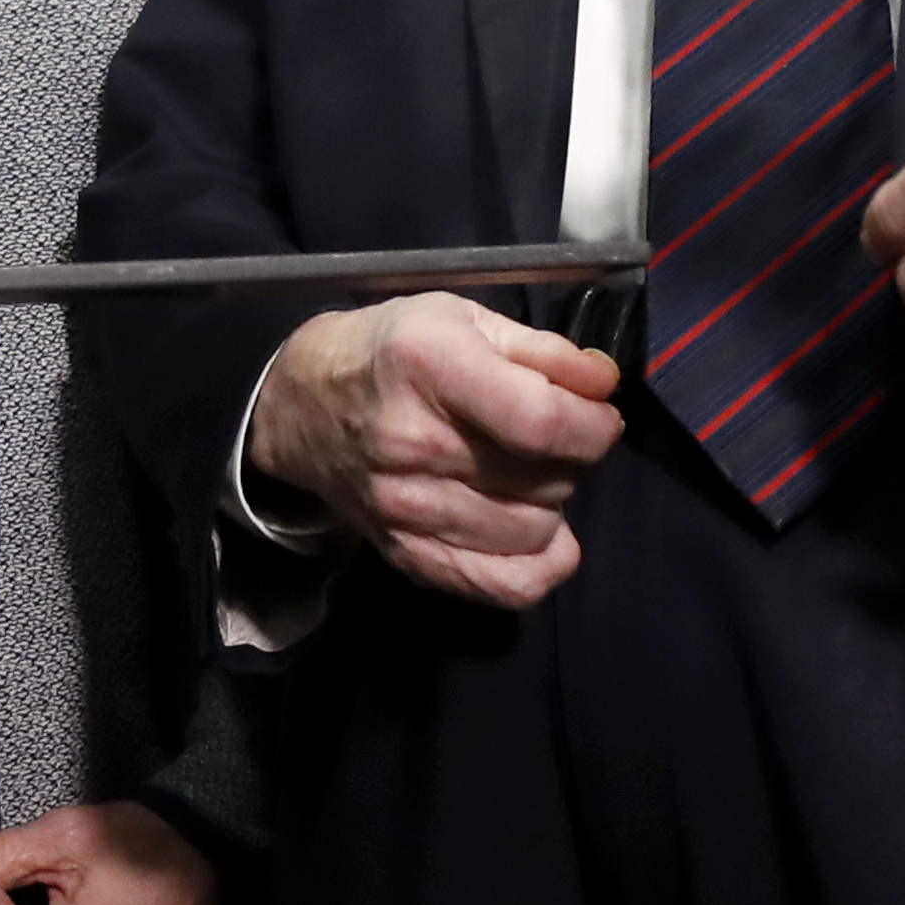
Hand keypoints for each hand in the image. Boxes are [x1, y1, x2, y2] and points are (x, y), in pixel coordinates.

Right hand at [245, 293, 623, 609]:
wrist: (298, 407)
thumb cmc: (390, 349)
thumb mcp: (461, 318)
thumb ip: (543, 351)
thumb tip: (606, 385)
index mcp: (428, 365)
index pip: (543, 422)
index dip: (594, 426)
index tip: (598, 416)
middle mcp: (413, 442)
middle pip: (547, 479)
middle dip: (571, 457)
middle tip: (547, 436)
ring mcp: (406, 508)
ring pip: (536, 531)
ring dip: (550, 503)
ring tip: (523, 474)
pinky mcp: (407, 554)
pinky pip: (506, 586)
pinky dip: (540, 563)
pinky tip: (533, 531)